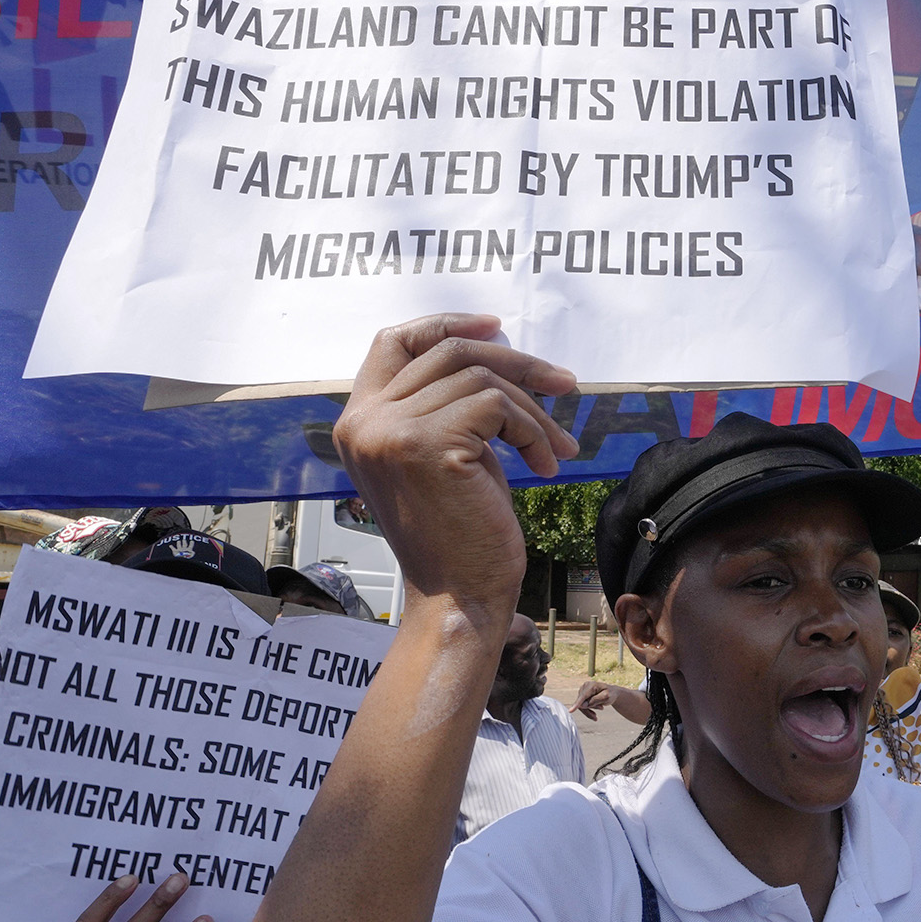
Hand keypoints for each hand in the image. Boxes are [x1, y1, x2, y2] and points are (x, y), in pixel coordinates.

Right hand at [332, 315, 578, 614]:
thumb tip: (494, 349)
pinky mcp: (426, 444)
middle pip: (448, 353)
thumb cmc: (460, 534)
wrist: (460, 598)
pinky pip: (497, 405)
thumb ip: (445, 405)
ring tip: (556, 447)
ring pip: (481, 378)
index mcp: (357, 421)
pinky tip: (543, 464)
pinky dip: (532, 430)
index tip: (496, 326)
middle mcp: (363, 421)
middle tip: (563, 383)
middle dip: (515, 363)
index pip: (393, 341)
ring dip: (533, 410)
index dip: (446, 323)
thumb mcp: (442, 456)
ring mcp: (390, 430)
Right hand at [570, 680, 614, 719]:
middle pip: (582, 703)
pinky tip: (594, 713)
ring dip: (590, 710)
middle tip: (602, 708)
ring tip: (601, 708)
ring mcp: (583, 691)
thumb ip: (595, 700)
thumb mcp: (606, 697)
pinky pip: (582, 706)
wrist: (612, 692)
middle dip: (590, 708)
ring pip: (581, 706)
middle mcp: (585, 686)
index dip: (577, 704)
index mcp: (591, 685)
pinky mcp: (582, 695)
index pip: (583, 696)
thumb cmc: (610, 694)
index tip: (570, 711)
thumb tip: (583, 705)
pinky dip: (588, 711)